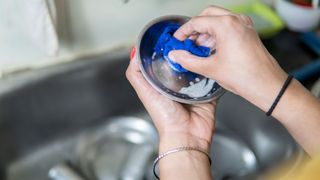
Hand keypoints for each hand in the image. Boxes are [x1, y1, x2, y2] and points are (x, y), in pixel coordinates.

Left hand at [126, 48, 215, 150]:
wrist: (186, 135)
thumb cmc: (164, 117)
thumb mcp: (144, 92)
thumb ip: (136, 74)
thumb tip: (134, 53)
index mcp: (163, 81)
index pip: (165, 59)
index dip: (168, 47)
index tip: (172, 35)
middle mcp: (178, 82)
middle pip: (183, 60)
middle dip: (187, 50)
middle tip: (192, 38)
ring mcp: (194, 87)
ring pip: (199, 66)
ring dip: (202, 58)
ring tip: (205, 45)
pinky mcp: (208, 91)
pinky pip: (213, 77)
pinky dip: (214, 70)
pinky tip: (215, 60)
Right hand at [168, 6, 287, 111]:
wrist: (267, 85)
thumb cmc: (245, 77)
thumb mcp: (209, 69)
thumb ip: (188, 60)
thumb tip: (176, 55)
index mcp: (226, 25)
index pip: (197, 22)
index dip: (183, 31)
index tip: (177, 40)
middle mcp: (236, 20)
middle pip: (208, 14)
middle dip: (195, 27)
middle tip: (187, 41)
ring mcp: (244, 25)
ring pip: (219, 19)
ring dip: (206, 30)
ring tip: (198, 47)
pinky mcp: (248, 32)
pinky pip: (228, 26)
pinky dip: (217, 33)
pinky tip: (211, 48)